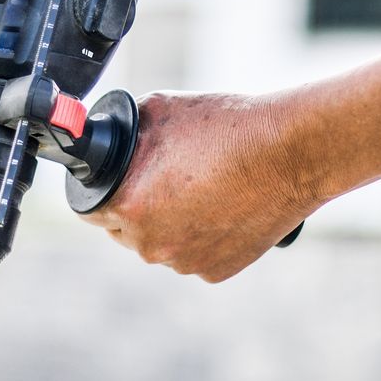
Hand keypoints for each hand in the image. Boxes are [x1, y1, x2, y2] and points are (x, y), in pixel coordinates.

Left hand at [83, 90, 314, 282]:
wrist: (290, 152)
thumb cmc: (227, 126)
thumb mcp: (159, 109)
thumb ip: (124, 132)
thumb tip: (107, 137)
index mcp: (130, 205)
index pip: (90, 211)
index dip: (101, 194)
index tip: (116, 184)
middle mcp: (152, 244)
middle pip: (125, 231)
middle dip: (136, 208)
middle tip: (164, 180)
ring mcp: (185, 263)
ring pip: (161, 245)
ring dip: (169, 225)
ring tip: (200, 189)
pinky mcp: (216, 272)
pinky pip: (195, 256)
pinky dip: (201, 238)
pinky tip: (221, 209)